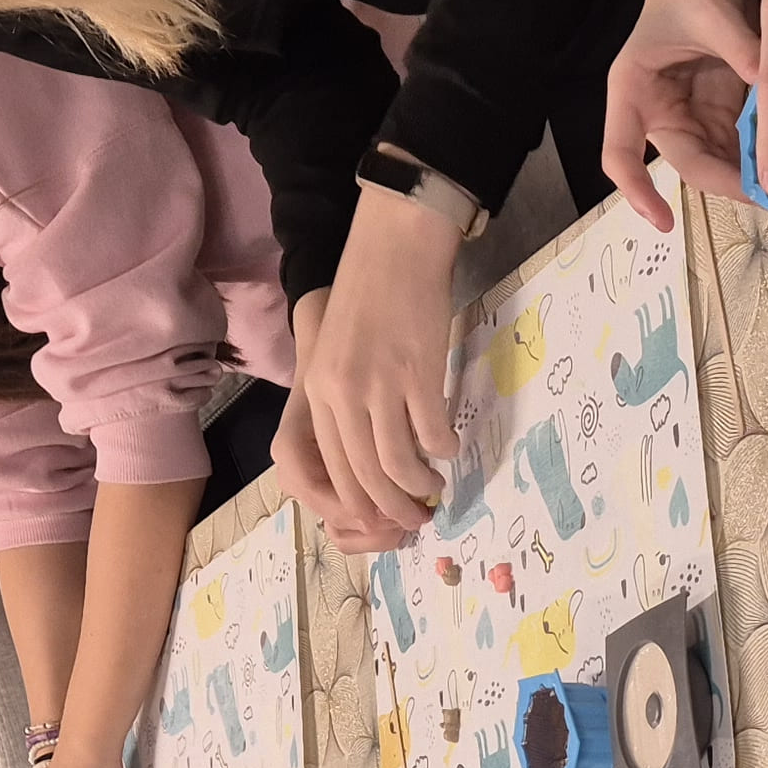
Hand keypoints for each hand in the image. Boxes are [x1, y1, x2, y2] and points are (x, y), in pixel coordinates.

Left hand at [298, 190, 465, 534]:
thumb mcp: (337, 354)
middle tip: (416, 520)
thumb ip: (344, 401)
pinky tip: (449, 445)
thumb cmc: (367, 297)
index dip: (362, 504)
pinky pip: (433, 434)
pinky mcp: (418, 375)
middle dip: (393, 509)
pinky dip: (444, 449)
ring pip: (398, 465)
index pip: (335, 470)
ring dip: (420, 486)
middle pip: (365, 477)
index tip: (382, 516)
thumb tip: (368, 454)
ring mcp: (380, 387)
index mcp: (318, 393)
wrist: (394, 247)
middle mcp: (342, 395)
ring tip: (435, 487)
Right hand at [600, 0, 766, 220]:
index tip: (664, 222)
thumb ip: (739, 46)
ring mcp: (698, 118)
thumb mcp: (711, 9)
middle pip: (693, 165)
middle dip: (733, 184)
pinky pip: (749, 145)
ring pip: (726, 164)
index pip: (621, 155)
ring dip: (759, 175)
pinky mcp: (728, 115)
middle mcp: (663, 113)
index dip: (638, 192)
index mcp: (634, 91)